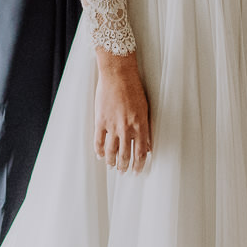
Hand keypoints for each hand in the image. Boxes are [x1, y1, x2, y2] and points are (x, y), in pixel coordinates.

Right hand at [93, 50, 152, 171]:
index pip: (140, 152)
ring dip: (112, 162)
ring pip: (112, 151)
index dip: (139, 165)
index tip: (137, 171)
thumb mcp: (145, 109)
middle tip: (123, 172)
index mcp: (141, 125)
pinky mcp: (100, 120)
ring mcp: (113, 125)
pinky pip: (99, 141)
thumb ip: (146, 128)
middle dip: (125, 167)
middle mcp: (127, 128)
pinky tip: (100, 155)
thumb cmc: (133, 89)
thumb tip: (147, 146)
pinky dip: (99, 150)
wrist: (118, 75)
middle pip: (125, 155)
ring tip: (112, 167)